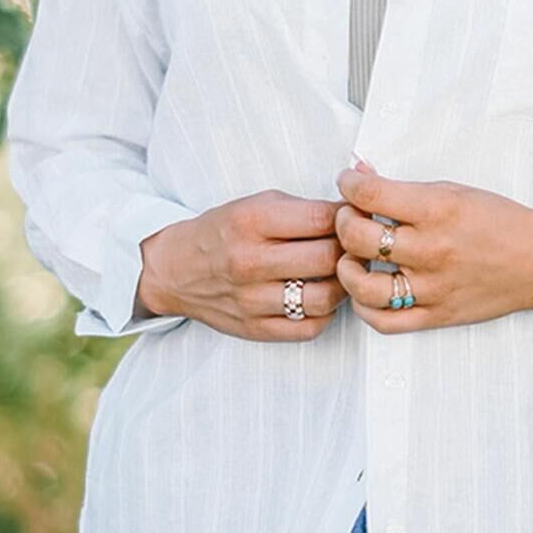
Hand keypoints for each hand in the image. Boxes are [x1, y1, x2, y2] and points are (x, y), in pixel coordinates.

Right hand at [136, 190, 347, 339]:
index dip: (348, 218)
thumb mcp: (257, 204)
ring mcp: (251, 300)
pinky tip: (320, 297)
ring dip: (342, 286)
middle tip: (353, 248)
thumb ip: (305, 207)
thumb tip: (358, 208)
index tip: (353, 218)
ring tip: (339, 274)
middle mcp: (249, 262)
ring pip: (324, 298)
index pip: (322, 219)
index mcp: (251, 222)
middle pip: (328, 259)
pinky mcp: (255, 329)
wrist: (175, 269)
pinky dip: (325, 313)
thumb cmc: (224, 232)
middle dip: (350, 251)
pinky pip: (310, 328)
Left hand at [332, 161, 532, 332]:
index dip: (348, 183)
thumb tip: (361, 173)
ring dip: (345, 267)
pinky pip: (384, 321)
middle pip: (358, 237)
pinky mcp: (437, 316)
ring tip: (350, 256)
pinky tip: (365, 290)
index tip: (348, 182)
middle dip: (342, 220)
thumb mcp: (455, 190)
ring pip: (363, 285)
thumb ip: (405, 187)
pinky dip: (363, 307)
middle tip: (348, 215)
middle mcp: (433, 250)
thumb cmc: (501, 222)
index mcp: (439, 210)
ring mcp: (433, 287)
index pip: (370, 193)